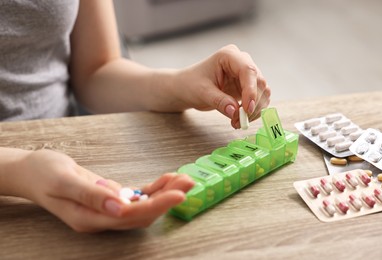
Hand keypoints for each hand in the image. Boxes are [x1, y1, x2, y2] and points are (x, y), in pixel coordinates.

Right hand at [14, 149, 193, 231]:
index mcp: (89, 218)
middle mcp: (102, 218)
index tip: (179, 193)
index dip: (158, 205)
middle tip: (189, 182)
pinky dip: (153, 189)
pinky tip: (166, 179)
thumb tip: (120, 207)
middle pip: (142, 213)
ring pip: (142, 206)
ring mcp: (107, 210)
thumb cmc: (44, 173)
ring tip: (184, 178)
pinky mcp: (110, 198)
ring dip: (164, 193)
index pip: (131, 216)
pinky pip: (136, 197)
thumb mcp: (64, 181)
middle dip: (168, 199)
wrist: (32, 171)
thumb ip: (91, 196)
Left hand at [175, 44, 270, 128]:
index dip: (251, 90)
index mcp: (229, 56)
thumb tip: (235, 112)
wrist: (186, 88)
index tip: (247, 109)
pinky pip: (259, 100)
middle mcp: (241, 62)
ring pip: (262, 92)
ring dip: (254, 110)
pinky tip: (240, 119)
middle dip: (252, 104)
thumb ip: (219, 101)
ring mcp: (246, 75)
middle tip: (240, 121)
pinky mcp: (248, 87)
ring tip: (237, 122)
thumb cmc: (191, 84)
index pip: (248, 70)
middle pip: (259, 82)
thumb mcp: (202, 93)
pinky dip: (253, 112)